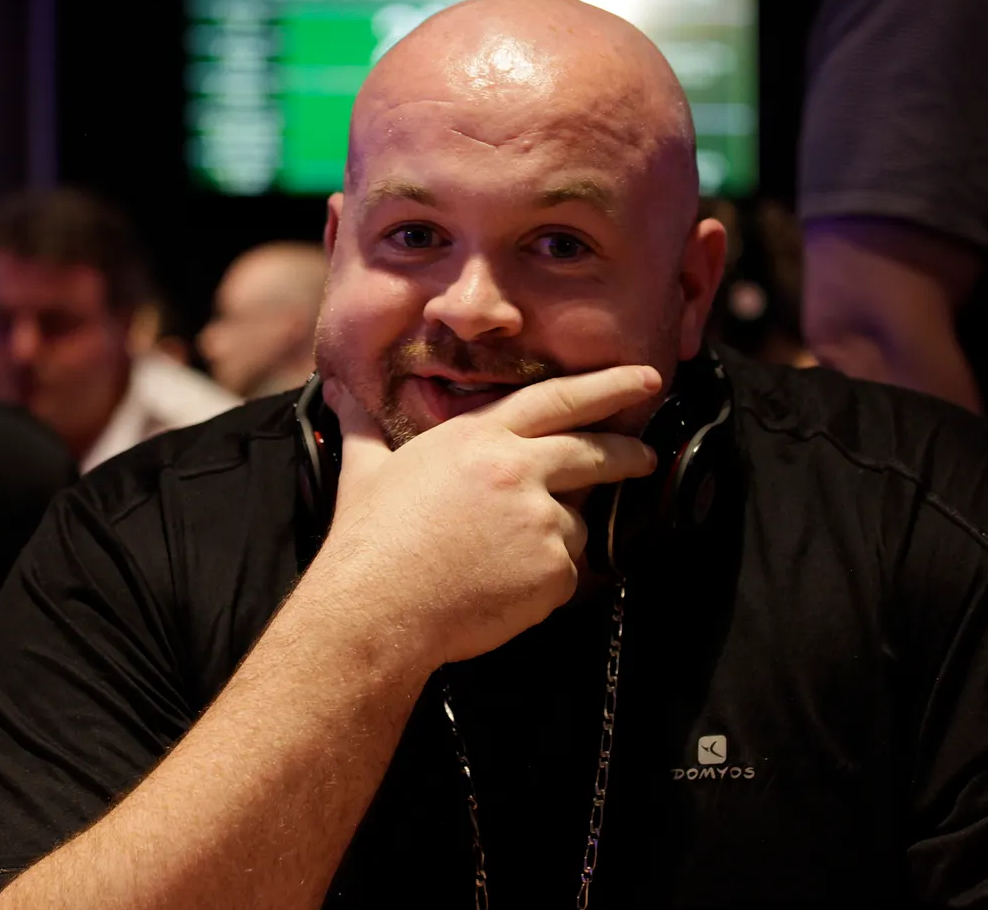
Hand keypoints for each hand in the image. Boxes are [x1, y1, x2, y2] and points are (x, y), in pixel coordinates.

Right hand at [305, 367, 660, 668]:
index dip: (608, 385)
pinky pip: (566, 572)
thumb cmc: (368, 543)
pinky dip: (544, 582)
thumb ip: (364, 427)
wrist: (376, 609)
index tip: (644, 378)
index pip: (558, 399)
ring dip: (554, 537)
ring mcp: (541, 519)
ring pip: (576, 523)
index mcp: (479, 438)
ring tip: (498, 561)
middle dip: (627, 452)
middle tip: (646, 456)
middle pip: (592, 453)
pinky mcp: (553, 568)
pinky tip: (502, 589)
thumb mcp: (364, 471)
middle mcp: (518, 469)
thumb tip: (340, 395)